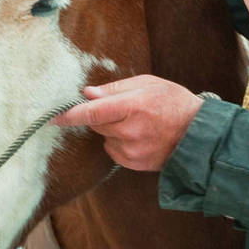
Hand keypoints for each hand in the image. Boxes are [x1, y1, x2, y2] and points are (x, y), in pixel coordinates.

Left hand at [54, 76, 203, 170]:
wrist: (197, 134)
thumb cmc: (173, 102)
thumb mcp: (148, 84)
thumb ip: (115, 89)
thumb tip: (87, 94)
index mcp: (134, 106)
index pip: (92, 112)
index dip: (69, 115)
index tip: (51, 117)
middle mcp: (131, 131)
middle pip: (96, 124)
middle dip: (103, 116)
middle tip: (125, 109)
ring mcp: (132, 151)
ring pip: (105, 138)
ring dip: (113, 131)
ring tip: (139, 124)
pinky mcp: (134, 164)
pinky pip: (113, 151)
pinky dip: (119, 144)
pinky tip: (140, 137)